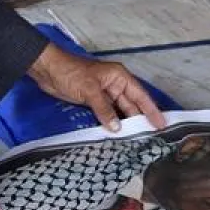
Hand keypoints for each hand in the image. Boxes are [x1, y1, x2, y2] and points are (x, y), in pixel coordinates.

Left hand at [28, 44, 167, 132]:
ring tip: (136, 140)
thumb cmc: (70, 73)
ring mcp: (103, 94)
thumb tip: (117, 128)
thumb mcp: (90, 91)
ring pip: (119, 111)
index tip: (161, 123)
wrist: (47, 70)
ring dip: (125, 123)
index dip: (152, 110)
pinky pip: (106, 114)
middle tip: (151, 137)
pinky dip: (111, 123)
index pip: (140, 95)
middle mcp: (114, 85)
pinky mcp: (92, 101)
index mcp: (119, 77)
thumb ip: (104, 110)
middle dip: (139, 120)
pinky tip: (116, 134)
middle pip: (131, 105)